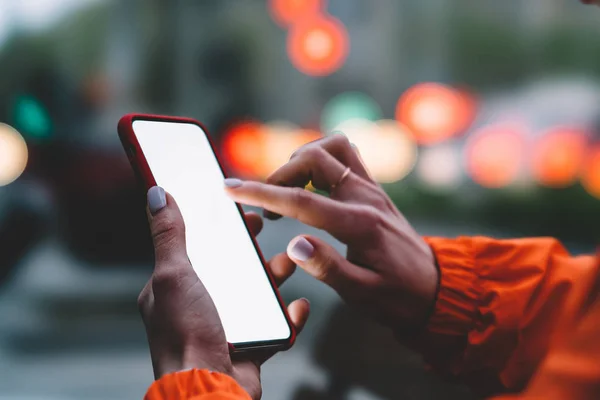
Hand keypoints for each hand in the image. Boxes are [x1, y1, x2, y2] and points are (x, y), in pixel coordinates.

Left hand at [138, 186, 308, 398]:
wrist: (210, 390)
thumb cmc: (185, 335)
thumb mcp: (173, 276)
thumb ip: (168, 236)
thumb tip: (156, 194)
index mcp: (174, 289)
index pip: (194, 247)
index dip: (214, 226)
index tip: (233, 210)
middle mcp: (198, 306)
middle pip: (229, 266)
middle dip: (248, 247)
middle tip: (260, 227)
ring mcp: (225, 326)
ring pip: (256, 293)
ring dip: (274, 275)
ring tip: (290, 262)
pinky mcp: (249, 346)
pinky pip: (274, 325)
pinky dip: (289, 316)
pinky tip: (297, 307)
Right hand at [224, 134, 438, 334]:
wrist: (432, 286)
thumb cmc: (396, 296)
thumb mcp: (362, 294)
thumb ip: (329, 268)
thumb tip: (294, 244)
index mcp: (359, 225)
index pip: (301, 200)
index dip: (261, 192)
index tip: (229, 187)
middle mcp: (366, 197)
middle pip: (315, 159)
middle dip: (280, 174)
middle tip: (268, 206)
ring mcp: (372, 188)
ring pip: (332, 147)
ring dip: (301, 160)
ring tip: (288, 190)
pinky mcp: (373, 187)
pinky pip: (346, 154)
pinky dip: (321, 158)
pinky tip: (311, 183)